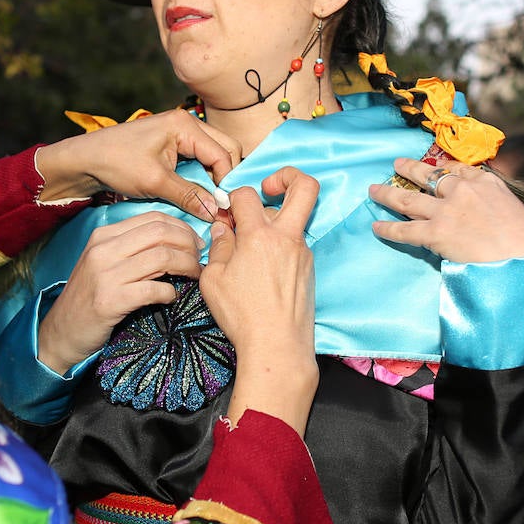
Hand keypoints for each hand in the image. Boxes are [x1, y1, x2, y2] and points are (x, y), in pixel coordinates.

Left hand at [33, 110, 242, 220]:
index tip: (225, 208)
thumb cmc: (116, 164)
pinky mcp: (172, 143)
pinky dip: (201, 175)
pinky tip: (197, 193)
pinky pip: (198, 158)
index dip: (227, 183)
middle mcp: (186, 123)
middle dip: (224, 177)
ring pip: (213, 154)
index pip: (222, 154)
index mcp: (184, 125)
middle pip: (224, 149)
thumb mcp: (155, 182)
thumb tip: (217, 212)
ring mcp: (179, 132)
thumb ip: (189, 196)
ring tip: (210, 202)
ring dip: (213, 177)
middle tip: (220, 204)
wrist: (85, 160)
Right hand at [37, 211, 204, 374]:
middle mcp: (103, 250)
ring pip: (162, 257)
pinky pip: (154, 289)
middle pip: (161, 233)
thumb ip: (130, 248)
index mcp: (103, 236)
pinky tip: (171, 298)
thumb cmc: (88, 297)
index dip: (182, 228)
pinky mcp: (111, 301)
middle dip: (189, 244)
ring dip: (187, 267)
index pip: (153, 218)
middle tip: (199, 259)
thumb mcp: (103, 263)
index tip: (195, 243)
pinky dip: (170, 293)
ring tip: (194, 277)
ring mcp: (105, 275)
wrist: (61, 332)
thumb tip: (173, 240)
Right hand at [200, 167, 318, 434]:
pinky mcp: (309, 269)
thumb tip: (224, 228)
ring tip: (250, 246)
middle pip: (305, 187)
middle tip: (267, 189)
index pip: (247, 195)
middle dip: (286, 176)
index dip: (231, 197)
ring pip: (294, 219)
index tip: (224, 211)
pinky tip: (261, 269)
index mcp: (260, 235)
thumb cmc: (241, 315)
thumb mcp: (213, 279)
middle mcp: (287, 238)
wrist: (277, 346)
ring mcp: (303, 253)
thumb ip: (218, 246)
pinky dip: (278, 246)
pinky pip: (294, 244)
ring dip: (274, 221)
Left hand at [368, 158, 523, 262]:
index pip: (459, 169)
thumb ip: (497, 204)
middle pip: (428, 176)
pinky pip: (404, 230)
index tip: (433, 165)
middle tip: (396, 164)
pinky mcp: (436, 234)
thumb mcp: (517, 210)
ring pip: (408, 199)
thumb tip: (485, 212)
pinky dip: (387, 229)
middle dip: (409, 169)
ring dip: (387, 194)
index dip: (442, 167)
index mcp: (487, 183)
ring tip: (373, 189)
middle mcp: (463, 191)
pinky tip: (375, 227)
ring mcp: (447, 211)